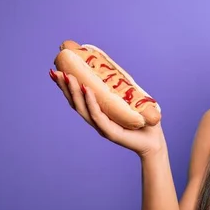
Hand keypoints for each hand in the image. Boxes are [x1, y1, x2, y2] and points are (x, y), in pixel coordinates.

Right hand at [49, 69, 166, 157]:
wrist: (154, 141)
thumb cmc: (142, 120)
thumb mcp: (130, 100)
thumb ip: (121, 88)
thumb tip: (114, 68)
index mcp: (98, 113)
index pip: (78, 99)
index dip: (67, 86)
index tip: (58, 71)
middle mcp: (97, 120)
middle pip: (75, 103)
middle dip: (65, 87)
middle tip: (55, 72)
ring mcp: (102, 127)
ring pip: (83, 109)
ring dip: (74, 92)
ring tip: (68, 77)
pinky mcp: (111, 132)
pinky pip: (98, 116)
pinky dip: (91, 102)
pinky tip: (86, 89)